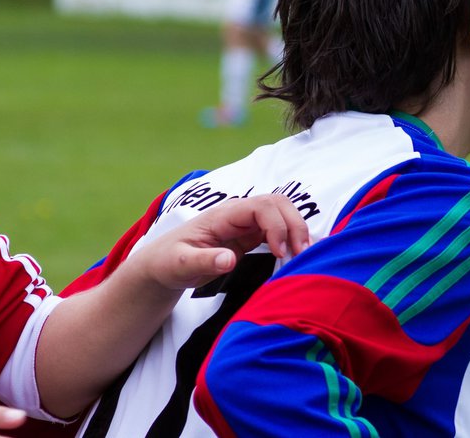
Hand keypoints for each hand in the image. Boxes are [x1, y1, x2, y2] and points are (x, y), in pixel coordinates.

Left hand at [139, 195, 310, 290]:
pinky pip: (279, 231)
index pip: (261, 206)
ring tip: (305, 257)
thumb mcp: (180, 264)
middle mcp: (239, 214)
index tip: (280, 253)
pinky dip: (292, 240)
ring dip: (297, 232)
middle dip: (295, 226)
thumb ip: (204, 261)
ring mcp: (247, 224)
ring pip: (282, 215)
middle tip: (302, 255)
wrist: (164, 264)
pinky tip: (299, 256)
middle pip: (278, 205)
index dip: (277, 226)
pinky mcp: (251, 236)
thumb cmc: (168, 262)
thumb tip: (229, 260)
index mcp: (223, 215)